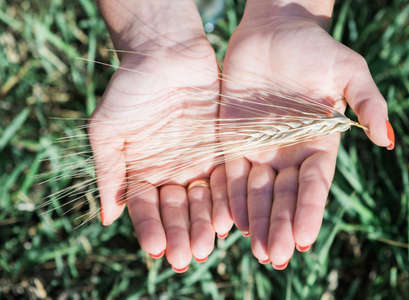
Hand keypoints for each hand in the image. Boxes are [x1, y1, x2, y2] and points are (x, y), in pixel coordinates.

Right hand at [90, 1, 232, 271]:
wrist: (165, 52)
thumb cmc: (130, 88)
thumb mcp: (108, 130)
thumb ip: (108, 172)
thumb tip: (106, 218)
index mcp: (141, 170)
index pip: (145, 208)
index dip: (150, 228)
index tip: (156, 250)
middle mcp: (170, 171)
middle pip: (175, 210)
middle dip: (180, 233)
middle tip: (185, 258)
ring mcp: (196, 161)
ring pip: (201, 200)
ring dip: (203, 224)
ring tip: (207, 247)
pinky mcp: (221, 148)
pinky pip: (224, 178)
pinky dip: (224, 198)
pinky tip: (227, 219)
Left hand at [221, 3, 394, 268]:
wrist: (274, 30)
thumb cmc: (316, 49)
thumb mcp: (350, 73)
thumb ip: (368, 104)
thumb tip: (387, 140)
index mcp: (317, 143)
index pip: (314, 185)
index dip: (310, 212)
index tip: (306, 240)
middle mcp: (287, 152)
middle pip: (285, 196)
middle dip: (281, 226)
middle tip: (277, 257)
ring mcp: (259, 147)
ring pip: (256, 191)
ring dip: (256, 220)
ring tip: (255, 249)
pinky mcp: (232, 137)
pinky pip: (229, 171)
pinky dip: (229, 196)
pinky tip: (228, 220)